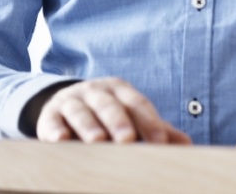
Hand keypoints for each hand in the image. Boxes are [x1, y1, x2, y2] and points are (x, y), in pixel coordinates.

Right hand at [36, 77, 191, 144]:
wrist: (65, 103)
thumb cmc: (106, 115)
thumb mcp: (130, 116)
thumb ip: (155, 129)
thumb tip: (186, 144)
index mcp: (120, 90)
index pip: (137, 103)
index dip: (149, 121)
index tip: (160, 142)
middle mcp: (96, 91)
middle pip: (109, 104)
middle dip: (119, 121)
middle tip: (128, 139)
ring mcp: (71, 101)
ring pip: (81, 111)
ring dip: (89, 126)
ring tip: (97, 141)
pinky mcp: (49, 115)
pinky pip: (51, 122)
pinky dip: (55, 130)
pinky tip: (61, 140)